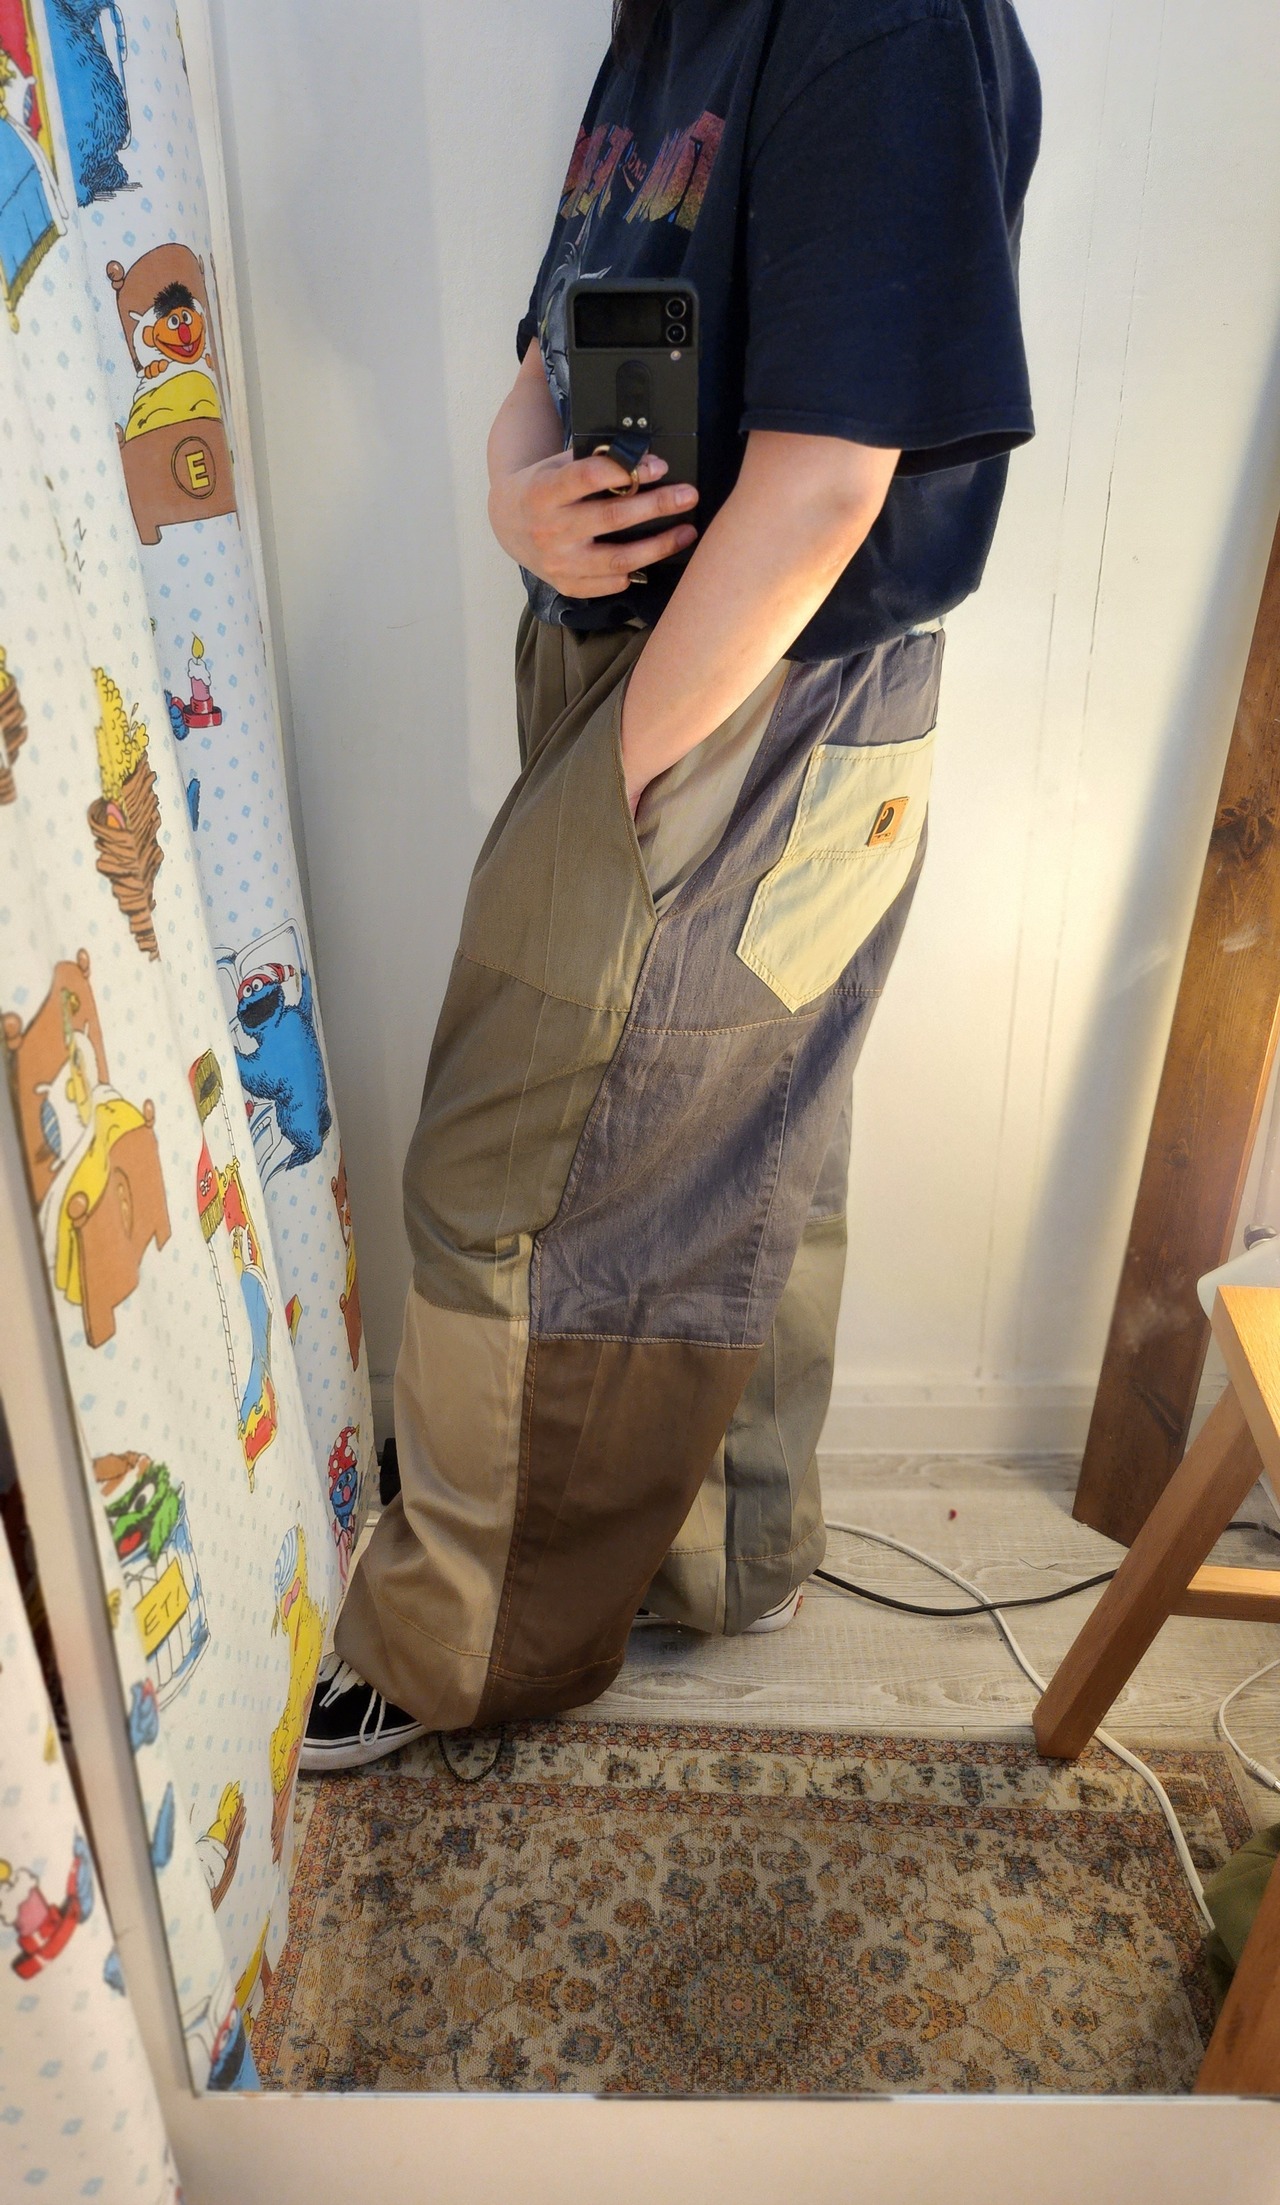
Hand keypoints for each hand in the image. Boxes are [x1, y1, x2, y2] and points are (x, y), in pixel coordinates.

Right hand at [488, 448, 697, 597]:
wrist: (508, 524)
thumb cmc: (542, 487)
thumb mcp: (557, 465)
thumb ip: (594, 462)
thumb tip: (646, 458)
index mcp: (544, 492)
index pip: (589, 477)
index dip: (627, 470)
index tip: (660, 466)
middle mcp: (550, 530)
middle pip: (612, 518)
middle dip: (656, 506)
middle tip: (688, 496)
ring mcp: (558, 563)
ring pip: (618, 559)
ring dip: (658, 546)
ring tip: (686, 532)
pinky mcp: (567, 585)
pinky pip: (610, 583)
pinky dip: (635, 571)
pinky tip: (654, 559)